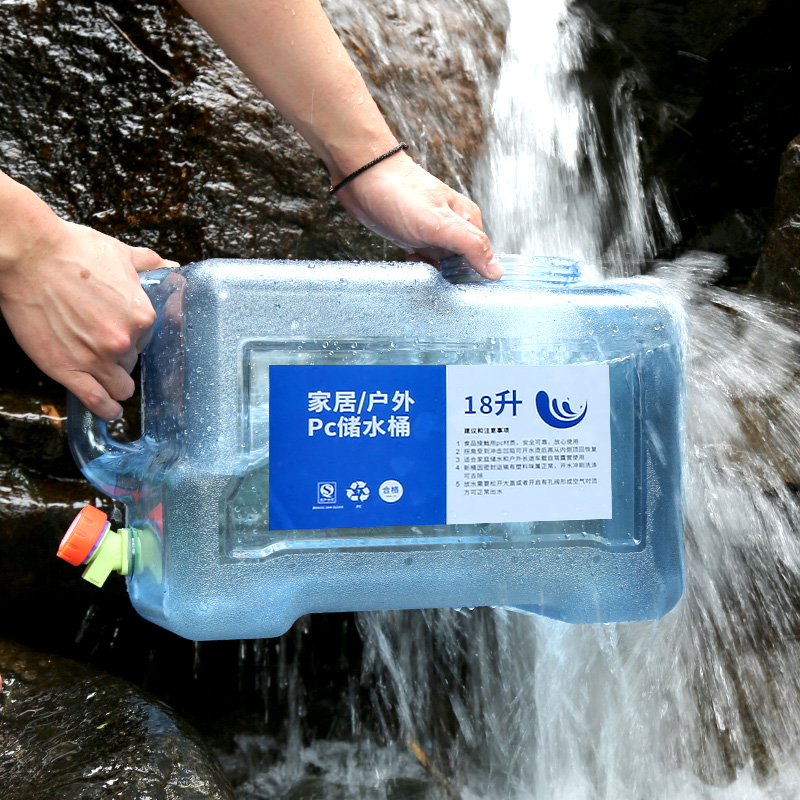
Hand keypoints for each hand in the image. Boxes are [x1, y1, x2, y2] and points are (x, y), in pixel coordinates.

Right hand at [0, 217, 176, 420]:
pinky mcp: (67, 369)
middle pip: (131, 362)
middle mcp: (123, 341)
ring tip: (109, 382)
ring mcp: (96, 358)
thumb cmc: (71, 250)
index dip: (132, 338)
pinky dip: (106, 409)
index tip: (120, 334)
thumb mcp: (119, 253)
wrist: (29, 255)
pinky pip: (96, 401)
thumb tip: (167, 265)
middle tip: (101, 344)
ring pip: (120, 387)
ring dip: (115, 384)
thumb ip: (147, 263)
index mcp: (141, 316)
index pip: (147, 340)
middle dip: (120, 356)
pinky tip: (111, 410)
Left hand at [333, 152, 502, 279]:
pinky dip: (415, 264)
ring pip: (439, 265)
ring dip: (427, 269)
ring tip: (414, 258)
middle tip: (428, 267)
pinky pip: (421, 260)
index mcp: (468, 221)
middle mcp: (454, 226)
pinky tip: (406, 257)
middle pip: (460, 266)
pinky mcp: (414, 236)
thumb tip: (497, 271)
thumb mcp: (440, 224)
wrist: (360, 175)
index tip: (451, 280)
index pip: (481, 260)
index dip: (468, 276)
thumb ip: (472, 246)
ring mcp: (433, 231)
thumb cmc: (399, 194)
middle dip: (445, 274)